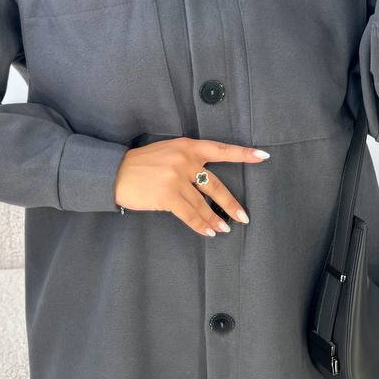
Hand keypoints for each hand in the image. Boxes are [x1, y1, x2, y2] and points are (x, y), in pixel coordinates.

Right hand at [114, 137, 268, 235]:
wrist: (114, 172)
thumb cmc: (141, 164)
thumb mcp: (167, 152)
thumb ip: (188, 160)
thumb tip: (206, 182)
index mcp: (187, 146)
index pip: (221, 149)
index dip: (243, 154)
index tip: (263, 156)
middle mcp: (185, 160)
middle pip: (216, 186)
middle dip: (231, 204)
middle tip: (244, 217)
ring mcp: (176, 178)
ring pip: (204, 204)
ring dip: (215, 220)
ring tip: (225, 229)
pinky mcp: (167, 196)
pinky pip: (190, 215)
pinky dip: (201, 226)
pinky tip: (209, 232)